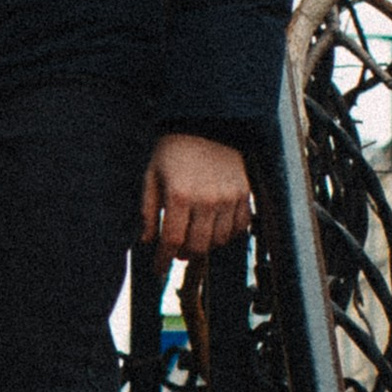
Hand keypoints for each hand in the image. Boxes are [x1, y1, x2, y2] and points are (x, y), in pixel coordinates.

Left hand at [139, 130, 253, 260]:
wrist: (205, 123)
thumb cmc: (173, 150)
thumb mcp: (151, 175)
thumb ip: (147, 210)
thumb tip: (147, 240)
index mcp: (179, 195)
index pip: (171, 241)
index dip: (163, 260)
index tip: (158, 268)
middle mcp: (206, 200)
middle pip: (197, 247)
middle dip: (183, 255)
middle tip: (176, 252)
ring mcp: (228, 198)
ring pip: (218, 241)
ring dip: (204, 246)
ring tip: (194, 238)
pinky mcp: (244, 194)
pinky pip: (239, 228)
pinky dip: (227, 235)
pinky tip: (215, 228)